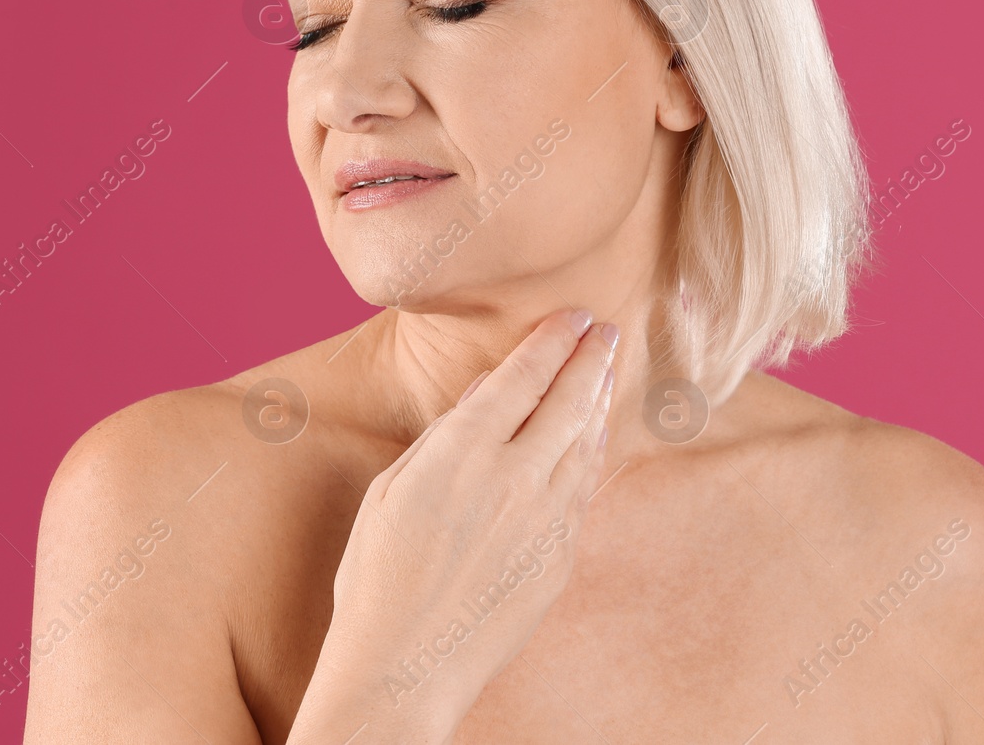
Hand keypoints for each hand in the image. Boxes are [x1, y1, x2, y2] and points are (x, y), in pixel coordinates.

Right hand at [291, 307, 617, 743]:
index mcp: (461, 454)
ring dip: (599, 402)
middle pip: (568, 401)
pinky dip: (592, 454)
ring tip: (606, 372)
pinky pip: (583, 492)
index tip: (572, 317)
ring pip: (585, 444)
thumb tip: (486, 391)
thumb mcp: (392, 491)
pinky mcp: (559, 559)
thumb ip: (445, 436)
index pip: (522, 377)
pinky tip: (593, 437)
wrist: (405, 666)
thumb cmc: (377, 576)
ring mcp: (544, 522)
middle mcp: (512, 480)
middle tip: (605, 331)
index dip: (552, 341)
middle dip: (591, 359)